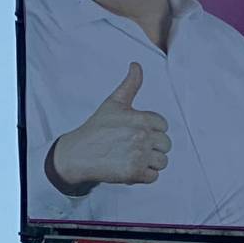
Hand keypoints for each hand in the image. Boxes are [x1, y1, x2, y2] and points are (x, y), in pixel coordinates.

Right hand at [48, 63, 171, 191]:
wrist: (77, 154)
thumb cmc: (96, 128)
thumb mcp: (114, 103)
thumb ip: (130, 85)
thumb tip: (136, 65)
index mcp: (142, 118)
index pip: (163, 126)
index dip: (151, 130)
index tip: (135, 132)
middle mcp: (143, 136)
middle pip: (166, 145)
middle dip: (152, 147)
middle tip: (133, 146)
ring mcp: (139, 155)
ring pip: (162, 162)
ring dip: (150, 162)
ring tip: (133, 157)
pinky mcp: (135, 173)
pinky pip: (154, 177)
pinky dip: (144, 176)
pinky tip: (130, 167)